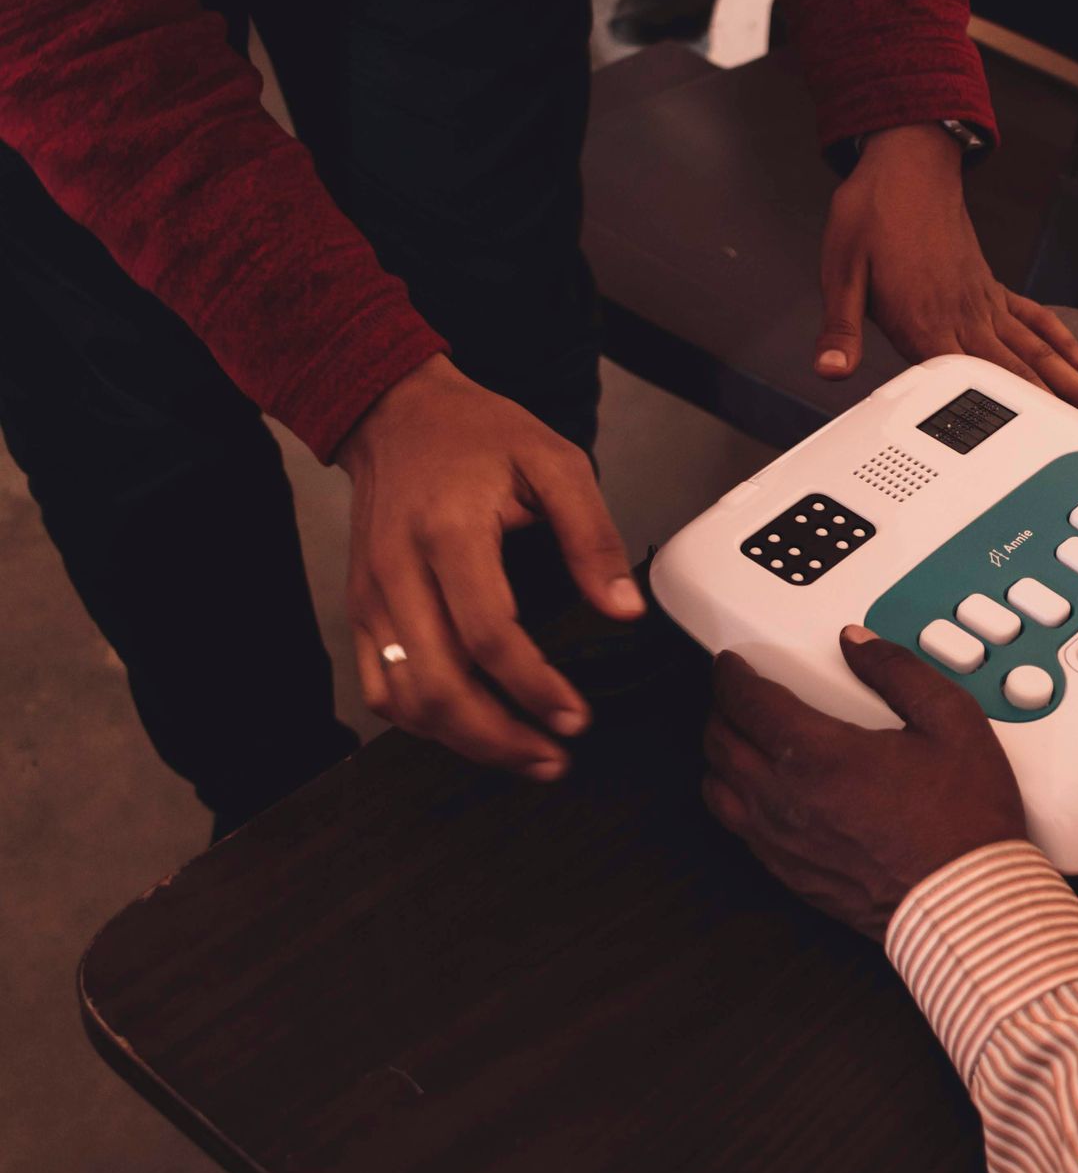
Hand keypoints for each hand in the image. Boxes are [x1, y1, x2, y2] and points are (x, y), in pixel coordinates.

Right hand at [335, 355, 645, 777]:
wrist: (395, 413)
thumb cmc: (476, 434)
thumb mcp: (555, 463)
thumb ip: (593, 537)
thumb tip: (623, 609)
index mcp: (450, 534)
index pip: (487, 635)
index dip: (533, 688)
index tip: (575, 717)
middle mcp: (399, 573)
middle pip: (438, 685)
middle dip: (499, 738)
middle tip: (553, 758)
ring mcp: (370, 597)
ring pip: (404, 698)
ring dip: (463, 741)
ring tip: (522, 756)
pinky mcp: (358, 609)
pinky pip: (378, 686)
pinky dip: (421, 720)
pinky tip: (468, 729)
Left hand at [702, 625, 1025, 940]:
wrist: (968, 903)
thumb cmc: (964, 822)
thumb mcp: (952, 722)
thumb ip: (899, 671)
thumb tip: (861, 646)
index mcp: (821, 755)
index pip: (747, 702)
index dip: (731, 675)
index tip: (733, 665)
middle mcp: (789, 800)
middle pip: (720, 743)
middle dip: (722, 709)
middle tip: (737, 694)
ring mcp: (785, 843)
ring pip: (719, 789)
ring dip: (721, 756)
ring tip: (738, 738)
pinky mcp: (793, 877)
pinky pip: (739, 831)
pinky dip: (735, 801)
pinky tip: (755, 792)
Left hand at [814, 122, 1077, 429]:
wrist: (904, 163)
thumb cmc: (873, 212)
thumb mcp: (841, 271)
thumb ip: (840, 328)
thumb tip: (830, 369)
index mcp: (927, 319)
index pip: (968, 382)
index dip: (1001, 418)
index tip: (1035, 450)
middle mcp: (965, 315)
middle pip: (1023, 372)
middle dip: (1065, 410)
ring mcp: (984, 301)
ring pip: (1039, 352)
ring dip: (1075, 386)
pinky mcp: (992, 287)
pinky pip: (1036, 320)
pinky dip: (1063, 344)